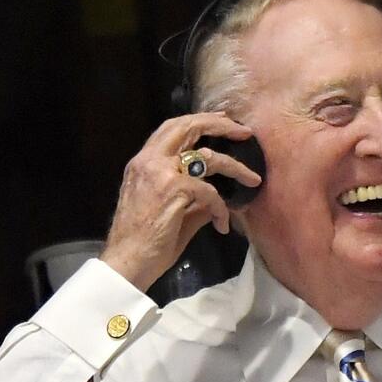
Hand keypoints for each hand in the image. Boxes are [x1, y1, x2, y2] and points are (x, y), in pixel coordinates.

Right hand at [99, 113, 261, 290]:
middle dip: (220, 125)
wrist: (127, 261)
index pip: (172, 128)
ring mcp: (160, 172)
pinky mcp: (173, 189)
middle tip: (244, 131)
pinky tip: (222, 224)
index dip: (199, 120)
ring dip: (236, 167)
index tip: (223, 119)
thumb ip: (193, 197)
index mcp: (144, 163)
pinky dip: (221, 207)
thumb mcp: (170, 211)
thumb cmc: (146, 242)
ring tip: (254, 179)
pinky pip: (210, 191)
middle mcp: (149, 161)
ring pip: (208, 157)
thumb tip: (218, 194)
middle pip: (188, 127)